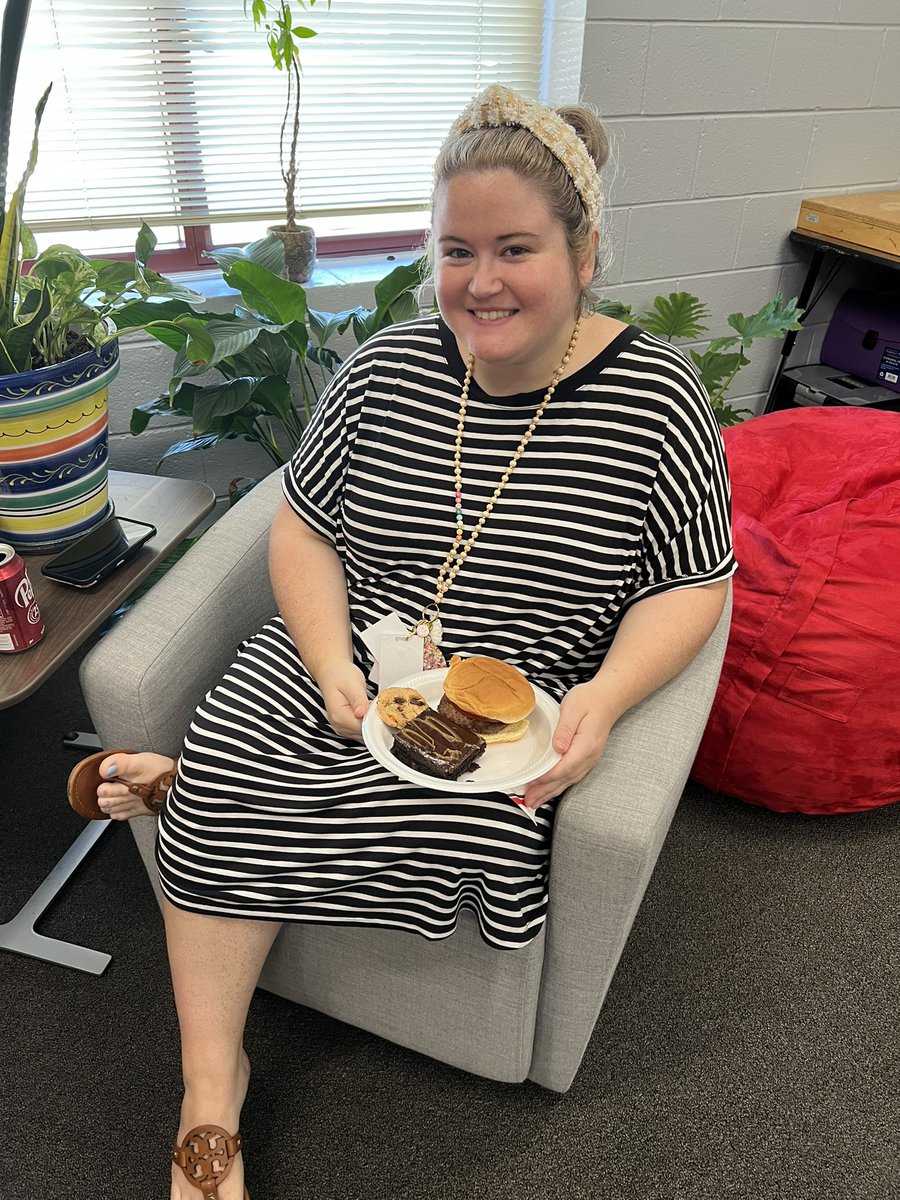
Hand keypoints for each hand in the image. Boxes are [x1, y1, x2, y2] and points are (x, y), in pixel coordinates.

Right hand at [317, 661, 370, 739]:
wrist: (332, 673)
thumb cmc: (341, 676)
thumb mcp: (352, 683)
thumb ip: (358, 699)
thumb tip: (362, 713)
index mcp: (339, 716)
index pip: (364, 728)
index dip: (375, 720)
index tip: (380, 709)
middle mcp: (339, 725)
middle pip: (365, 733)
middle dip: (374, 721)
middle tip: (377, 705)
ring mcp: (341, 728)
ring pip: (364, 734)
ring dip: (371, 723)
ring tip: (371, 706)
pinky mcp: (346, 727)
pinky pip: (361, 731)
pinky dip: (367, 724)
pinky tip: (368, 711)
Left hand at [517, 682, 612, 809]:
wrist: (607, 698)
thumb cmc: (590, 700)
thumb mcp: (573, 708)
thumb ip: (564, 728)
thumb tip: (557, 748)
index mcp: (586, 745)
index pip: (564, 767)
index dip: (547, 778)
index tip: (531, 784)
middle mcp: (589, 756)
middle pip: (565, 779)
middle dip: (545, 791)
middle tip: (528, 802)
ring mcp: (590, 759)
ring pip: (568, 781)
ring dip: (551, 792)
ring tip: (535, 802)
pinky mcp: (586, 758)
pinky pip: (572, 776)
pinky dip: (559, 785)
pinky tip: (550, 791)